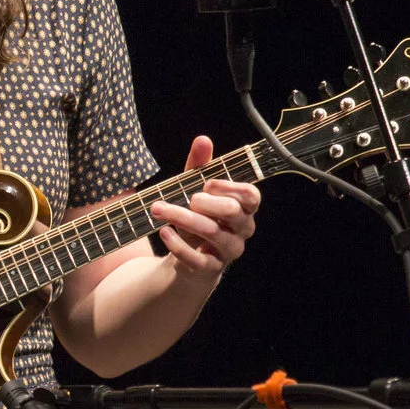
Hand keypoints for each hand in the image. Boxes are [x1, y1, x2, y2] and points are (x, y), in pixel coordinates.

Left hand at [151, 135, 260, 279]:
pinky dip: (177, 244)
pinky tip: (163, 232)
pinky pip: (196, 258)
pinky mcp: (210, 268)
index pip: (251, 196)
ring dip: (181, 217)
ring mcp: (229, 251)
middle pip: (231, 211)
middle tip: (186, 198)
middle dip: (203, 201)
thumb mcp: (197, 191)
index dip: (228, 187)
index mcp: (245, 210)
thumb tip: (203, 140)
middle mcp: (242, 230)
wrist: (188, 260)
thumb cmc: (198, 218)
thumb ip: (200, 167)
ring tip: (158, 209)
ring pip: (211, 232)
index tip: (206, 184)